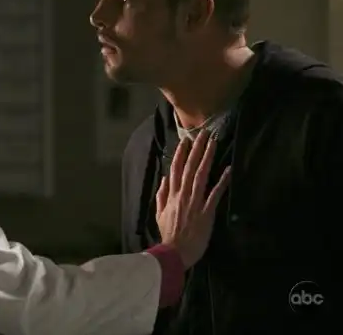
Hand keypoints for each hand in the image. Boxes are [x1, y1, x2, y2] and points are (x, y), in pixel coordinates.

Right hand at [155, 130, 229, 268]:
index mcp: (171, 194)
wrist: (174, 253)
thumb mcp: (159, 213)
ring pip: (201, 175)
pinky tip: (228, 169)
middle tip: (204, 133)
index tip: (186, 140)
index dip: (181, 153)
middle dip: (197, 149)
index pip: (175, 169)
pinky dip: (221, 181)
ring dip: (208, 157)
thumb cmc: (168, 235)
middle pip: (190, 167)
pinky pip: (215, 193)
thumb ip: (161, 195)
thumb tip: (164, 178)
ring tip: (214, 143)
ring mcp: (195, 202)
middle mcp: (183, 194)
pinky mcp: (207, 212)